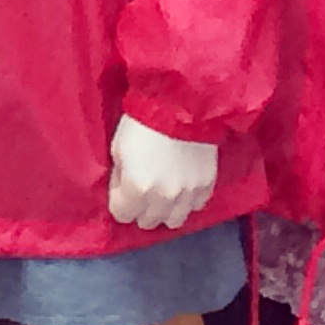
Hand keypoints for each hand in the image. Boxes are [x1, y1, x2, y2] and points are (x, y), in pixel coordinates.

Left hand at [107, 112, 218, 229]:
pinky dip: (187, 201)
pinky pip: (195, 206)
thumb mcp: (118, 148)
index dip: (119, 200)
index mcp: (137, 189)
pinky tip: (182, 185)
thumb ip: (120, 176)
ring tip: (162, 193)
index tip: (121, 187)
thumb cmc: (141, 122)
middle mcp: (163, 199)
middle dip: (140, 208)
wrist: (179, 103)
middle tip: (141, 188)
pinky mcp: (206, 186)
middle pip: (147, 222)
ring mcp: (187, 195)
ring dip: (165, 210)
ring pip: (174, 221)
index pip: (122, 215)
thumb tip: (123, 189)